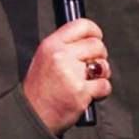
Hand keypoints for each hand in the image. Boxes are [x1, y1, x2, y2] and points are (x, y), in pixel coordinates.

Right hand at [22, 18, 111, 134]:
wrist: (33, 113)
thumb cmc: (40, 88)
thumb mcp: (43, 58)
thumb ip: (64, 47)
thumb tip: (89, 40)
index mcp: (50, 45)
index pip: (81, 25)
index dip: (94, 31)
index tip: (97, 38)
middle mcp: (61, 55)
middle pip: (97, 45)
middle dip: (100, 55)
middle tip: (92, 66)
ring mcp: (71, 74)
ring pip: (103, 65)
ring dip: (102, 73)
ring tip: (89, 81)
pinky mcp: (81, 92)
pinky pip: (105, 85)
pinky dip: (101, 91)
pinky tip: (89, 93)